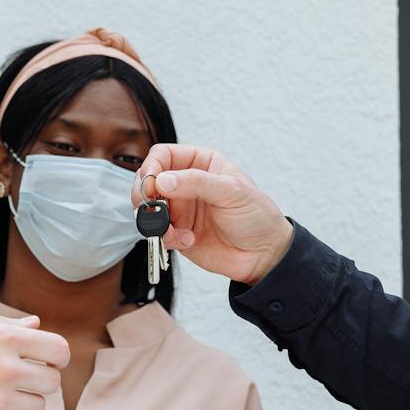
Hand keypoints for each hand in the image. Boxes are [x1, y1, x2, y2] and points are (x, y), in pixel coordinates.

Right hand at [0, 314, 68, 409]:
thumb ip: (3, 325)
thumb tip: (35, 323)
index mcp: (3, 337)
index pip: (58, 349)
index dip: (57, 356)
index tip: (47, 361)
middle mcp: (7, 367)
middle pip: (52, 381)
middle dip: (39, 380)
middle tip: (16, 380)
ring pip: (39, 407)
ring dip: (24, 403)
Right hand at [133, 145, 293, 285]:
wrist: (264, 255)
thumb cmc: (256, 215)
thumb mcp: (232, 191)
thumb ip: (197, 182)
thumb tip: (162, 180)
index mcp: (201, 164)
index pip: (163, 155)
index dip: (152, 167)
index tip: (152, 183)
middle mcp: (187, 184)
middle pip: (149, 179)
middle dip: (144, 192)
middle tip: (148, 205)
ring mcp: (181, 209)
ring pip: (148, 207)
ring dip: (153, 218)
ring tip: (169, 228)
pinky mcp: (178, 233)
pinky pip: (159, 232)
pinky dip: (166, 237)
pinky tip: (186, 240)